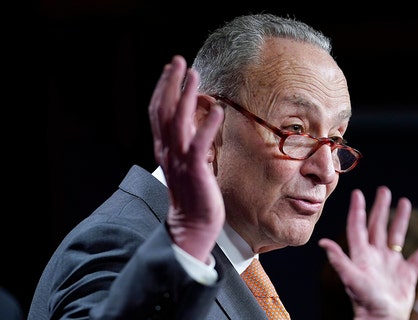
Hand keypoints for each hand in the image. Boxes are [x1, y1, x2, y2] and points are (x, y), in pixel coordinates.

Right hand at [148, 55, 225, 262]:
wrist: (192, 225)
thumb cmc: (193, 194)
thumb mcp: (187, 163)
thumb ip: (188, 142)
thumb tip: (197, 120)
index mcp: (165, 148)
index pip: (158, 112)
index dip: (163, 88)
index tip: (171, 68)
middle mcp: (168, 151)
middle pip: (163, 110)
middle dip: (169, 83)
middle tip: (177, 60)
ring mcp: (180, 160)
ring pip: (178, 122)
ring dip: (185, 96)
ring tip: (193, 75)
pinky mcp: (196, 171)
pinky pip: (199, 144)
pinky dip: (206, 126)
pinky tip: (216, 109)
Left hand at [319, 186, 417, 319]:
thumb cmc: (365, 302)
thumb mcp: (351, 278)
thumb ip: (339, 260)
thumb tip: (322, 243)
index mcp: (362, 255)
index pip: (358, 227)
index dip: (357, 210)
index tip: (357, 193)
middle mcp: (376, 256)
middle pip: (378, 226)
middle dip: (380, 208)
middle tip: (384, 190)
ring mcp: (391, 264)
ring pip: (396, 236)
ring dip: (401, 219)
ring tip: (405, 202)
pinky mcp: (406, 275)